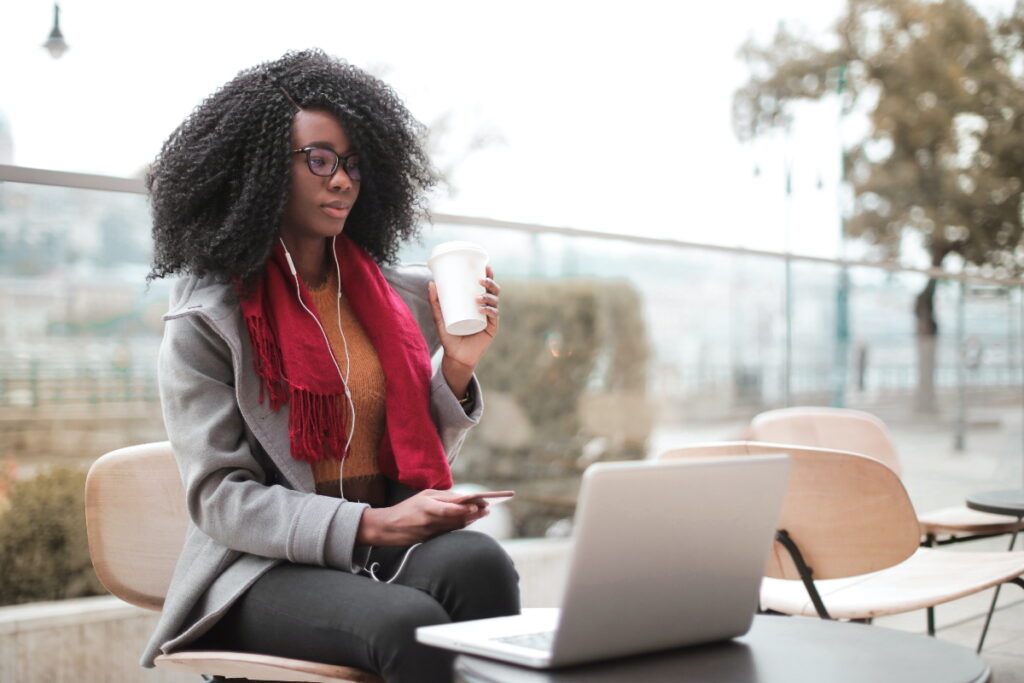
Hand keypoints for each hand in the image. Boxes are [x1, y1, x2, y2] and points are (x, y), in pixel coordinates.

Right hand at [356, 489, 490, 545]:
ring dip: (471, 520)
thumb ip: (443, 497)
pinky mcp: (430, 541)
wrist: (387, 528)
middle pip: (456, 519)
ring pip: (455, 527)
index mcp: (426, 506)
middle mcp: (429, 520)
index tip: (480, 504)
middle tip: (488, 509)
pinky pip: (449, 533)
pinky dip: (461, 526)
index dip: (466, 508)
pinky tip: (470, 521)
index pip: (450, 508)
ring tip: (483, 513)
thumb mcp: (423, 496)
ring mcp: (430, 533)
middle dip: (474, 514)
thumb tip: (464, 498)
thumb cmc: (407, 508)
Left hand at [428, 267, 499, 397]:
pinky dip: (489, 311)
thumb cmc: (449, 336)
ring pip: (495, 302)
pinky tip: (482, 309)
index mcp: (477, 303)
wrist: (455, 356)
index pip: (486, 286)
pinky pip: (493, 317)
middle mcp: (486, 309)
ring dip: (488, 297)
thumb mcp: (439, 317)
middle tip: (480, 281)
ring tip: (477, 297)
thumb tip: (431, 283)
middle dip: (490, 283)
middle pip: (494, 292)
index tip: (485, 266)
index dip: (489, 275)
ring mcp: (490, 319)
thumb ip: (434, 302)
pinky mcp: (491, 329)